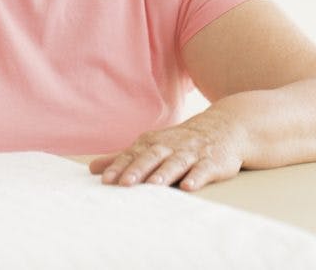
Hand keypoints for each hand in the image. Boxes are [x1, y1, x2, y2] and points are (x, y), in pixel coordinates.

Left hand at [88, 108, 246, 190]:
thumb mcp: (150, 146)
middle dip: (137, 169)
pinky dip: (197, 177)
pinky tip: (189, 187)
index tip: (106, 180)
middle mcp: (170, 146)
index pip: (132, 155)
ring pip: (176, 162)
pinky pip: (204, 169)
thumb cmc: (179, 142)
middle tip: (124, 183)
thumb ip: (123, 158)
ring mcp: (191, 153)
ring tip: (153, 185)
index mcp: (152, 143)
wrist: (223, 128)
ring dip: (165, 173)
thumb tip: (92, 169)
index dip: (119, 167)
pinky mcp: (212, 162)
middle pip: (151, 157)